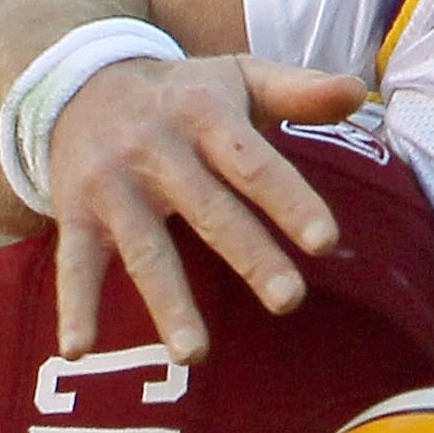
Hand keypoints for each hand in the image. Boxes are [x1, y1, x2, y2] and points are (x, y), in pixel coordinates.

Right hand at [47, 55, 367, 361]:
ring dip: (168, 303)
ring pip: (145, 251)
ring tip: (193, 355)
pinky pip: (75, 264)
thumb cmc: (181, 93)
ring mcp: (113, 186)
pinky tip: (79, 350)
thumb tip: (359, 92)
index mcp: (204, 115)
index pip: (254, 163)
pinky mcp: (76, 213)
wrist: (78, 81)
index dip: (289, 200)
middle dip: (248, 255)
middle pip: (209, 210)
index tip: (325, 241)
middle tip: (289, 301)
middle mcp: (157, 150)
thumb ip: (298, 90)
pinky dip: (75, 306)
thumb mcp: (237, 77)